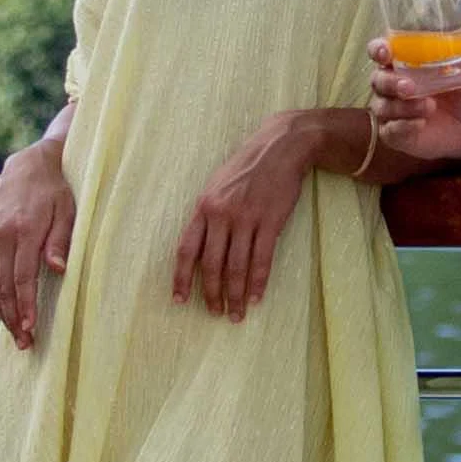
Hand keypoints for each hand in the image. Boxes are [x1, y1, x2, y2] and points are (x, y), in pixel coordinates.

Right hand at [0, 130, 75, 346]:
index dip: (25, 305)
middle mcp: (3, 237)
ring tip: (17, 335)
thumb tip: (59, 270)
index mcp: (24, 230)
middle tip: (25, 343)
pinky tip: (7, 312)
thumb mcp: (67, 209)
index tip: (31, 327)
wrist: (29, 164)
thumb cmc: (56, 188)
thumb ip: (61, 240)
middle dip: (13, 318)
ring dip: (2, 313)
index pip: (22, 277)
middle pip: (3, 287)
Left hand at [173, 115, 320, 318]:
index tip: (179, 300)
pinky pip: (261, 259)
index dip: (181, 278)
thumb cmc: (248, 167)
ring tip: (236, 314)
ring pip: (236, 267)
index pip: (186, 250)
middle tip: (215, 313)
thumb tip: (200, 246)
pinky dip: (257, 283)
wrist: (280, 147)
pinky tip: (256, 298)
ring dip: (235, 295)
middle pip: (211, 264)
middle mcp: (221, 214)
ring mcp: (246, 218)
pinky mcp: (270, 221)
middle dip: (212, 293)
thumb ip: (208, 214)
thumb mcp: (217, 185)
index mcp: (204, 206)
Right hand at [368, 54, 460, 174]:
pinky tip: (420, 123)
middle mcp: (390, 83)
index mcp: (403, 60)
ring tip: (428, 106)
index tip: (386, 51)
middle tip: (410, 86)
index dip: (377, 48)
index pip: (378, 49)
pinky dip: (404, 127)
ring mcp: (391, 110)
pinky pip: (391, 131)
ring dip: (402, 106)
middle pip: (378, 79)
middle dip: (391, 82)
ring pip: (383, 106)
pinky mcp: (396, 133)